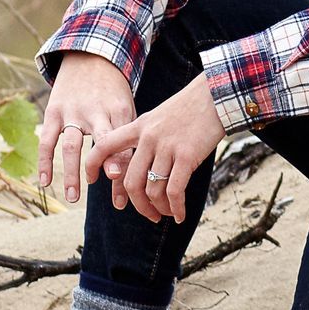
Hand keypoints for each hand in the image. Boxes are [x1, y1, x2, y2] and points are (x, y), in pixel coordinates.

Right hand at [37, 52, 135, 202]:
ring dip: (72, 173)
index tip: (125, 200)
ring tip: (74, 199)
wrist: (90, 56)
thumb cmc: (112, 93)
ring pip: (71, 146)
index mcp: (119, 111)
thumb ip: (124, 140)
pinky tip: (46, 183)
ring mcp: (73, 110)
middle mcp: (96, 111)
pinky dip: (44, 161)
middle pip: (102, 145)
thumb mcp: (125, 110)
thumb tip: (123, 179)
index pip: (123, 146)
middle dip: (106, 171)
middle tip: (109, 200)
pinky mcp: (54, 110)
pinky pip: (47, 138)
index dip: (124, 173)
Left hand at [89, 74, 223, 224]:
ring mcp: (167, 147)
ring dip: (160, 208)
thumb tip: (144, 168)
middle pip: (130, 182)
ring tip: (168, 213)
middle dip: (138, 205)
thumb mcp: (160, 116)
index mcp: (139, 126)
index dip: (92, 165)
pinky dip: (176, 208)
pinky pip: (174, 191)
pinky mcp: (186, 155)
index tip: (92, 181)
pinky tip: (180, 215)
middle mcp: (149, 138)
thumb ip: (148, 137)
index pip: (104, 145)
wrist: (216, 94)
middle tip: (149, 214)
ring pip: (152, 190)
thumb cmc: (191, 107)